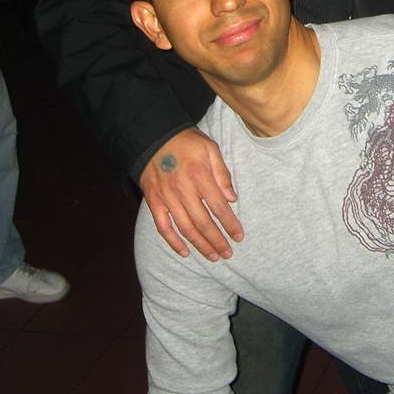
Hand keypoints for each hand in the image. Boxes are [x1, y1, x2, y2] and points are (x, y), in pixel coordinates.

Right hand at [139, 127, 242, 259]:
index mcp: (199, 176)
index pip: (218, 207)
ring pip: (185, 228)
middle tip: (228, 253)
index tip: (239, 236)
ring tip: (212, 256)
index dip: (230, 224)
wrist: (154, 137)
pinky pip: (163, 227)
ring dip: (200, 245)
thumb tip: (232, 198)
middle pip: (203, 222)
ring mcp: (167, 197)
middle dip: (217, 240)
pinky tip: (185, 252)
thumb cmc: (187, 142)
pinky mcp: (154, 201)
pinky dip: (173, 242)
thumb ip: (222, 173)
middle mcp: (183, 190)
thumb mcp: (210, 148)